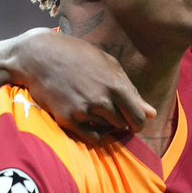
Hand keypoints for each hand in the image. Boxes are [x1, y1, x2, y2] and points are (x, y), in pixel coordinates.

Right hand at [8, 30, 155, 144]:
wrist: (40, 56)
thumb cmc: (78, 55)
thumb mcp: (109, 65)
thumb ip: (131, 90)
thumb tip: (152, 114)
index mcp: (115, 85)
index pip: (138, 117)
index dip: (139, 122)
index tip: (134, 121)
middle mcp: (101, 101)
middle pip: (123, 125)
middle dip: (122, 121)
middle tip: (111, 111)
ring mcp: (83, 111)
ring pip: (107, 129)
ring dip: (105, 123)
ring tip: (94, 106)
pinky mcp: (67, 119)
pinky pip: (91, 137)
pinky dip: (93, 132)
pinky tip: (88, 119)